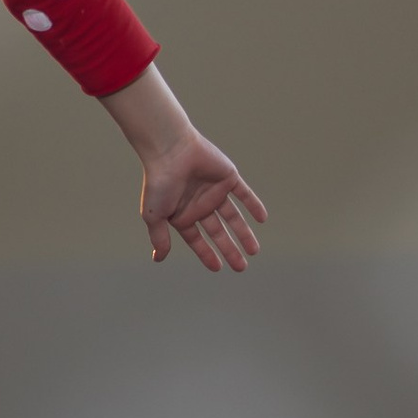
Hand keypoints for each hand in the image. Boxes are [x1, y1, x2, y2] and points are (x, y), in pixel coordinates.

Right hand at [137, 128, 265, 271]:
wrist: (170, 150)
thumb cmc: (159, 182)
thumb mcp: (155, 215)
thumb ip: (160, 237)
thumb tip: (159, 258)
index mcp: (182, 214)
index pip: (198, 239)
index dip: (207, 253)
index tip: (218, 268)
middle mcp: (199, 204)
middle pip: (218, 232)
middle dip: (229, 249)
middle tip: (242, 267)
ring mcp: (214, 191)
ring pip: (233, 217)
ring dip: (244, 233)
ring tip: (254, 250)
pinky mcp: (228, 177)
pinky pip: (244, 194)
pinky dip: (254, 205)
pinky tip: (263, 219)